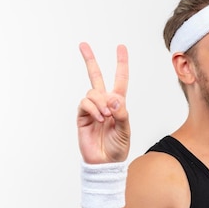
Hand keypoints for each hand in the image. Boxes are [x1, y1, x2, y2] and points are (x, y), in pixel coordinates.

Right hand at [77, 42, 129, 163]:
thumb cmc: (118, 147)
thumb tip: (113, 98)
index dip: (121, 64)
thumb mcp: (126, 130)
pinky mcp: (82, 116)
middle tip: (83, 44)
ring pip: (93, 92)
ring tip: (106, 117)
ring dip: (101, 102)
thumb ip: (122, 113)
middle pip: (96, 77)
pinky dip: (93, 108)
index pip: (120, 80)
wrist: (105, 163)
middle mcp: (104, 103)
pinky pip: (85, 103)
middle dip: (90, 60)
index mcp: (118, 104)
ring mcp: (92, 109)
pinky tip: (99, 118)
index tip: (121, 47)